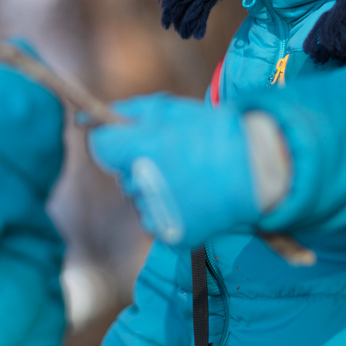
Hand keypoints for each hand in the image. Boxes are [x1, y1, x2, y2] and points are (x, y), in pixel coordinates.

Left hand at [88, 94, 261, 247]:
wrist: (258, 169)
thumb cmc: (214, 133)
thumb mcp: (170, 110)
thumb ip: (128, 113)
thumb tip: (88, 118)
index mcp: (141, 148)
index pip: (100, 147)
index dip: (114, 140)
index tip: (131, 138)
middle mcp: (144, 184)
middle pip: (123, 175)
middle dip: (140, 164)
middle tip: (175, 156)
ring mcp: (158, 213)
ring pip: (141, 199)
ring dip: (156, 188)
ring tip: (191, 177)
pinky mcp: (171, 235)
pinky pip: (157, 221)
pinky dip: (170, 210)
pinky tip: (194, 197)